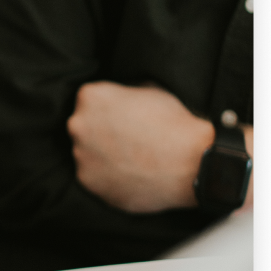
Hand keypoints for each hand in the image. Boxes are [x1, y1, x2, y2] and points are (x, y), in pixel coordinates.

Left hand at [67, 81, 214, 213]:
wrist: (193, 163)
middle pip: (84, 126)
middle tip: (128, 140)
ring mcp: (81, 155)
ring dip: (102, 156)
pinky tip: (130, 175)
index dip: (110, 109)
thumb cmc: (174, 123)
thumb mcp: (150, 89)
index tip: (124, 117)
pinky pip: (93, 177)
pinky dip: (107, 177)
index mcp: (90, 97)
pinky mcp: (88, 182)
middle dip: (101, 132)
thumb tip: (120, 97)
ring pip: (87, 153)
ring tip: (131, 160)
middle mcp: (78, 124)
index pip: (90, 100)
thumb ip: (124, 91)